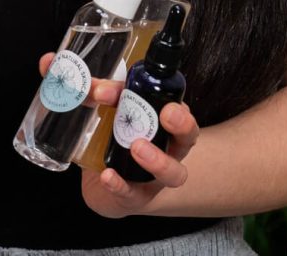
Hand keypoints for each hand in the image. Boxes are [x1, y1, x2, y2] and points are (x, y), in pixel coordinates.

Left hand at [82, 100, 198, 217]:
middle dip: (183, 125)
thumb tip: (97, 89)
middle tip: (167, 114)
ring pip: (173, 173)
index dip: (176, 104)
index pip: (180, 110)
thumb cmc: (116, 135)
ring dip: (158, 160)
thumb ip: (103, 93)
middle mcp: (169, 150)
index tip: (160, 95)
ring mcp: (156, 177)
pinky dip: (120, 185)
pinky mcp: (136, 197)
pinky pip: (134, 194)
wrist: (102, 181)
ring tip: (137, 147)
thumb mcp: (111, 109)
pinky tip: (107, 176)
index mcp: (166, 124)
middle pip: (189, 138)